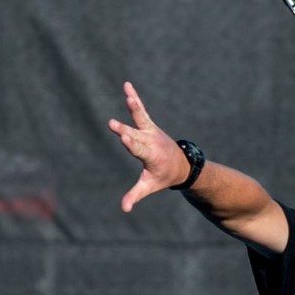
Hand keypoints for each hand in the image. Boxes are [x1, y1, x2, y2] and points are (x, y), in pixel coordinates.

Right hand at [106, 81, 187, 211]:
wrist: (182, 165)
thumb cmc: (163, 177)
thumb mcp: (150, 186)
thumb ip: (136, 195)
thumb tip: (124, 209)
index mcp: (151, 156)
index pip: (138, 150)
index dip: (131, 144)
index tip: (123, 138)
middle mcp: (151, 141)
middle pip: (136, 134)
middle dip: (124, 130)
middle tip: (112, 124)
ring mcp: (151, 131)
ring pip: (141, 117)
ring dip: (134, 106)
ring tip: (127, 94)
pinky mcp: (150, 124)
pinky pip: (141, 110)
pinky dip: (134, 98)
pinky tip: (127, 86)